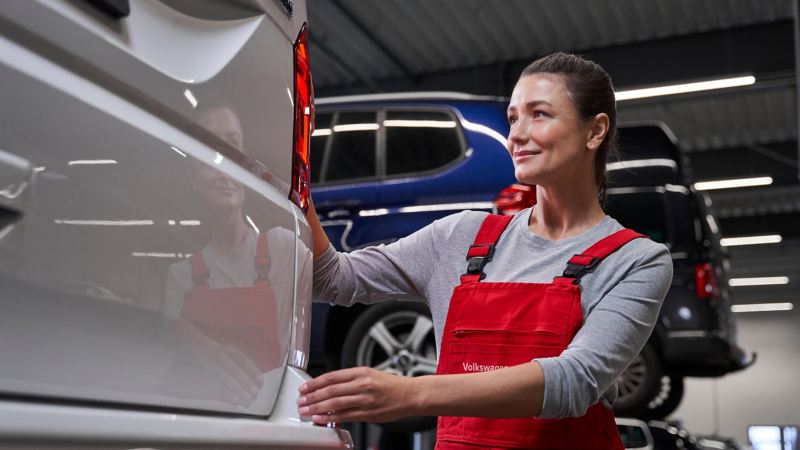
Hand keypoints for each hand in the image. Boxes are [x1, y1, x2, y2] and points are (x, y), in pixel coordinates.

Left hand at [297, 367, 419, 424]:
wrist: (411, 395)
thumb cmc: (393, 386)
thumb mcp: (371, 374)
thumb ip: (351, 380)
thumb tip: (331, 387)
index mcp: (361, 372)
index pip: (332, 376)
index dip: (315, 383)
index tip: (304, 388)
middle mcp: (362, 384)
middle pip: (330, 390)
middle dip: (312, 396)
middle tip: (301, 401)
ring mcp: (365, 400)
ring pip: (335, 403)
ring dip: (317, 408)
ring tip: (306, 411)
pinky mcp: (368, 413)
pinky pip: (345, 416)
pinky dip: (330, 417)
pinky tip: (321, 419)